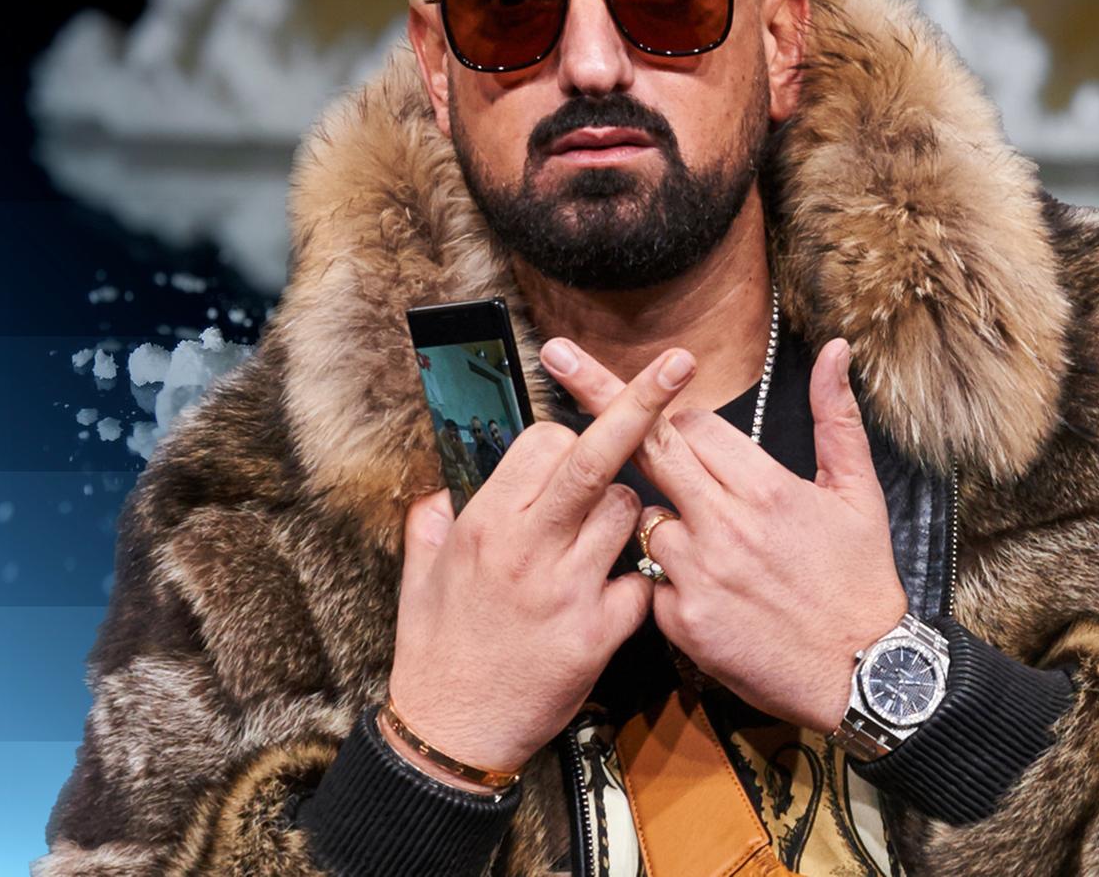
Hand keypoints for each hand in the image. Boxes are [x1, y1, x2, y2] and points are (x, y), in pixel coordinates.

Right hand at [386, 346, 697, 783]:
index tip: (571, 452)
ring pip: (629, 512)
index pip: (545, 443)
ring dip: (631, 513)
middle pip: (594, 457)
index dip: (568, 438)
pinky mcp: (597, 633)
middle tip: (679, 363)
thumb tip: (438, 488)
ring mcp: (566, 588)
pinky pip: (642, 581)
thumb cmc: (436, 652)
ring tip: (602, 543)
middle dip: (640, 403)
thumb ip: (431, 523)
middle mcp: (526, 546)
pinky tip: (616, 598)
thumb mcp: (419, 577)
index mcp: (484, 523)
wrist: (453, 734)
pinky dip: (640, 582)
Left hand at [540, 335, 907, 733]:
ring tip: (713, 550)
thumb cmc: (861, 581)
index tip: (694, 438)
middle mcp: (724, 525)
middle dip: (600, 395)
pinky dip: (668, 582)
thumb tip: (835, 350)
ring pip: (643, 518)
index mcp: (766, 488)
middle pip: (646, 446)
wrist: (861, 673)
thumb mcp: (859, 492)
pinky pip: (649, 581)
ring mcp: (698, 574)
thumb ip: (837, 416)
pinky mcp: (682, 622)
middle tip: (557, 355)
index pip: (692, 426)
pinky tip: (710, 597)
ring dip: (662, 520)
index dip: (687, 426)